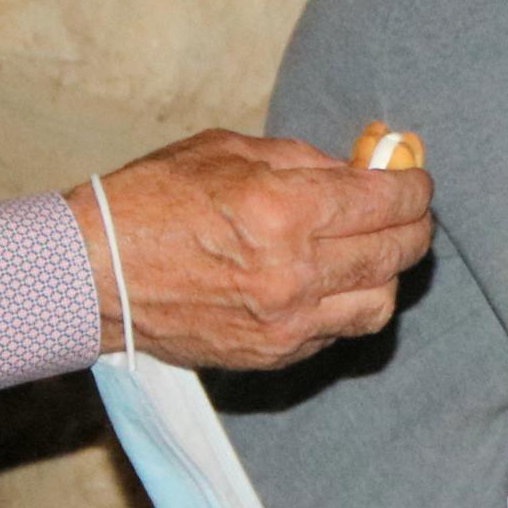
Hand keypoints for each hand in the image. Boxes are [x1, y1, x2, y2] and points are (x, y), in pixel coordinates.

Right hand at [77, 133, 431, 372]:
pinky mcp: (272, 354)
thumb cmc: (151, 201)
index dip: (414, 186)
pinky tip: (329, 283)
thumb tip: (361, 167)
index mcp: (284, 210)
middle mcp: (295, 272)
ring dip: (387, 273)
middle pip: (398, 253)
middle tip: (409, 212)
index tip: (415, 179)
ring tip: (371, 252)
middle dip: (414, 225)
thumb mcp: (227, 153)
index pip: (388, 202)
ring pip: (380, 303)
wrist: (92, 275)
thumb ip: (304, 160)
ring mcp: (286, 322)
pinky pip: (338, 332)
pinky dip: (347, 305)